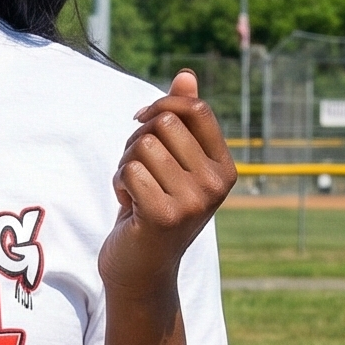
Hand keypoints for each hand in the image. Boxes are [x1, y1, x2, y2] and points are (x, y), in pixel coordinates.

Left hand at [103, 69, 235, 295]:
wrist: (142, 270)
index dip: (162, 106)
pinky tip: (128, 204)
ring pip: (143, 146)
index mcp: (225, 169)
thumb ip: (182, 120)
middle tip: (135, 168)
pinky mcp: (164, 215)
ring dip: (126, 163)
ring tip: (133, 189)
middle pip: (165, 124)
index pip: (196, 110)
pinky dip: (119, 183)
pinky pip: (130, 170)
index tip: (142, 121)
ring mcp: (193, 201)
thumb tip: (186, 74)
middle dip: (138, 138)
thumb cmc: (155, 210)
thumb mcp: (173, 164)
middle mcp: (215, 185)